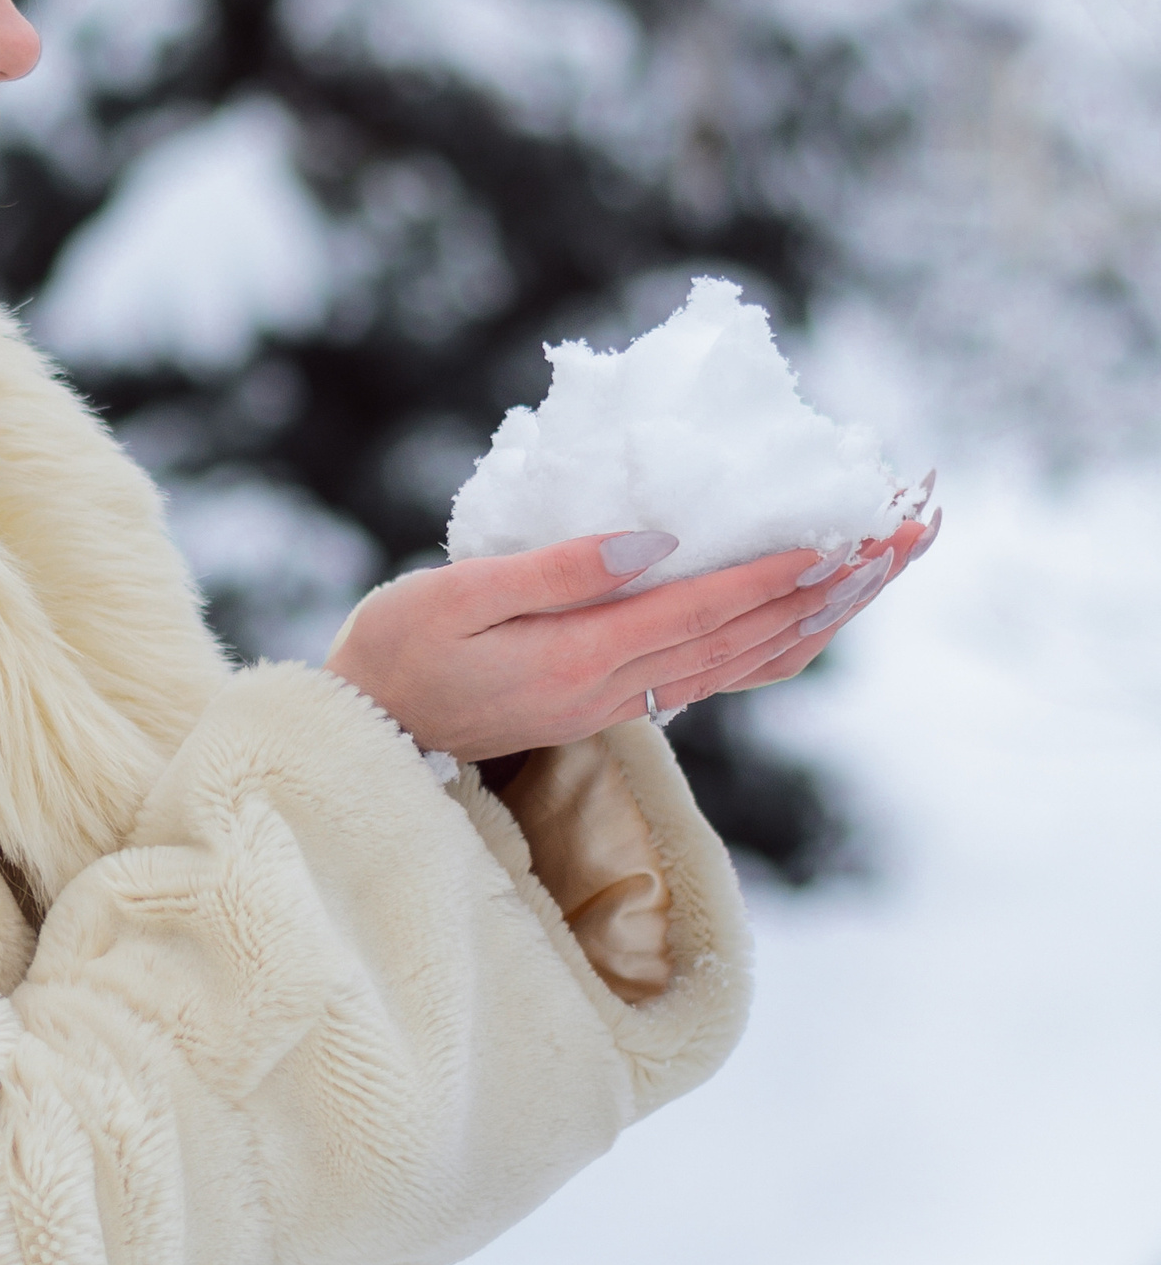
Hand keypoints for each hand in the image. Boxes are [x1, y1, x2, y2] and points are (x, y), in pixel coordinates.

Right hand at [324, 501, 938, 763]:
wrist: (365, 729)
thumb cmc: (395, 648)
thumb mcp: (454, 594)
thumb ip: (553, 570)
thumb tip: (652, 542)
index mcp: (577, 659)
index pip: (701, 611)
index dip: (775, 573)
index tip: (841, 534)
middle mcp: (612, 690)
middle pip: (745, 642)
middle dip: (826, 591)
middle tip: (898, 541)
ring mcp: (614, 703)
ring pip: (741, 666)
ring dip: (814, 619)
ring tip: (875, 575)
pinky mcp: (607, 702)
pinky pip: (713, 676)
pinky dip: (769, 644)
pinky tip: (798, 617)